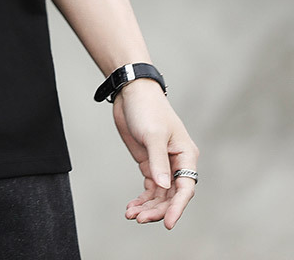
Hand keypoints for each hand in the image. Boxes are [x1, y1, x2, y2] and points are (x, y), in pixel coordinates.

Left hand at [111, 78, 198, 228]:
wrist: (131, 93)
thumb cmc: (147, 108)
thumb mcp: (153, 134)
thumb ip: (158, 161)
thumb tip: (163, 187)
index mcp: (186, 155)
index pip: (185, 188)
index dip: (177, 208)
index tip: (167, 223)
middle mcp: (176, 162)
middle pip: (171, 196)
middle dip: (157, 209)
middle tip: (140, 218)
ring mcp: (162, 164)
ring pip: (159, 194)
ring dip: (147, 207)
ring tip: (131, 215)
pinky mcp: (148, 162)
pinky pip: (149, 187)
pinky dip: (142, 198)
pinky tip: (131, 208)